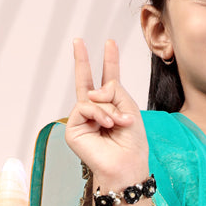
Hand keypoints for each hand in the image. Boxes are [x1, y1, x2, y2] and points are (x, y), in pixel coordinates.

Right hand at [65, 39, 148, 184]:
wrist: (127, 165)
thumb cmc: (132, 143)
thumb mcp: (129, 108)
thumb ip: (114, 90)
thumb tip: (92, 91)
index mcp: (111, 107)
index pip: (108, 80)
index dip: (110, 61)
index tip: (110, 43)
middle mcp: (95, 112)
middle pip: (86, 82)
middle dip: (82, 60)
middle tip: (78, 41)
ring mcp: (82, 120)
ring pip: (92, 97)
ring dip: (109, 110)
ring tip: (119, 123)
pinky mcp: (73, 129)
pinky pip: (84, 108)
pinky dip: (99, 115)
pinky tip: (107, 125)